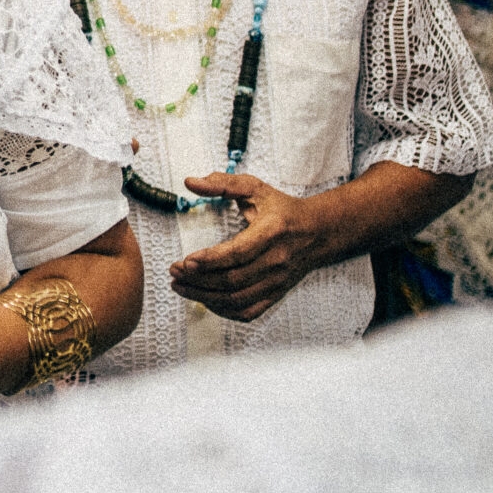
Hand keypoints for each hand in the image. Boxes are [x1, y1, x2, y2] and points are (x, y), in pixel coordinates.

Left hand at [169, 174, 336, 321]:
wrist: (318, 232)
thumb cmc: (282, 209)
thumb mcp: (255, 188)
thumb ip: (222, 183)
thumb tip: (189, 182)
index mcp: (272, 231)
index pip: (238, 252)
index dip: (211, 260)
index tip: (186, 261)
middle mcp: (276, 260)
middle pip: (233, 279)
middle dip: (199, 279)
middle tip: (174, 273)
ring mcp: (277, 281)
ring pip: (237, 299)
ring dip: (204, 296)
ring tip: (180, 286)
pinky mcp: (276, 294)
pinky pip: (247, 311)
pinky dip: (223, 310)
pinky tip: (204, 299)